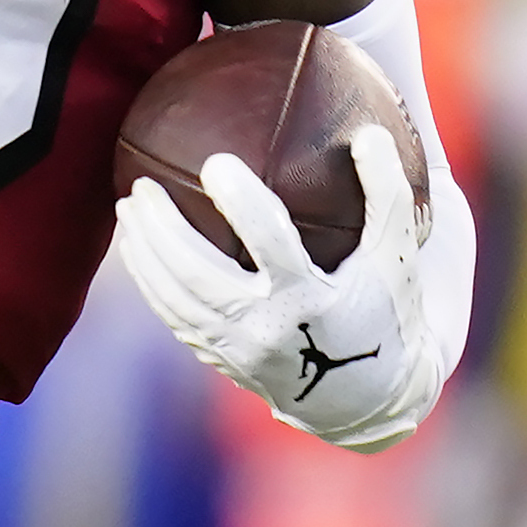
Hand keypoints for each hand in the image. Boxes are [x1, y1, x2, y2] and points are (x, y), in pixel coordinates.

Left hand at [111, 125, 453, 450]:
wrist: (368, 395)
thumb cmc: (385, 311)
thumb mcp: (398, 256)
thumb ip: (388, 194)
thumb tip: (370, 131)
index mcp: (310, 300)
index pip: (270, 244)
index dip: (241, 203)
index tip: (214, 163)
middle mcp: (267, 329)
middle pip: (199, 276)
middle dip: (164, 231)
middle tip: (141, 185)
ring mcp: (238, 349)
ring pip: (175, 299)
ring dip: (145, 253)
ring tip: (128, 206)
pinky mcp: (221, 360)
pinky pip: (173, 317)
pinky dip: (150, 281)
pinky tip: (136, 246)